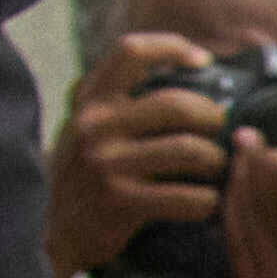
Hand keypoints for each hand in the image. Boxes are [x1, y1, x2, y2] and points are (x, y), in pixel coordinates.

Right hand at [45, 47, 232, 277]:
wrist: (54, 230)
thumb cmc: (87, 174)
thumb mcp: (87, 128)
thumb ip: (119, 102)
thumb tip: (186, 73)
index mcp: (90, 101)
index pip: (131, 52)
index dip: (172, 47)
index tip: (202, 59)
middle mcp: (95, 126)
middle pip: (176, 105)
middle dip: (213, 116)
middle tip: (222, 127)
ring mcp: (107, 163)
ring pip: (189, 150)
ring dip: (216, 159)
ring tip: (215, 165)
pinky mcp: (120, 201)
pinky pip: (188, 197)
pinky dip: (207, 201)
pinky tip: (204, 201)